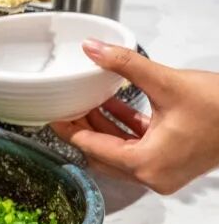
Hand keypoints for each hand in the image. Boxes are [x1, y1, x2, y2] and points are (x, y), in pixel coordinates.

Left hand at [51, 42, 218, 194]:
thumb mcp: (166, 82)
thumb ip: (124, 65)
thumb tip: (92, 48)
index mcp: (146, 164)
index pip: (93, 148)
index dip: (69, 129)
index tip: (51, 115)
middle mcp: (152, 176)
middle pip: (103, 154)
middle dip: (83, 129)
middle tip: (64, 106)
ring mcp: (163, 172)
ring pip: (120, 151)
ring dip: (103, 127)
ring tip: (84, 101)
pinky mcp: (173, 163)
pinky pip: (139, 147)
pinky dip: (125, 129)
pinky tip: (112, 104)